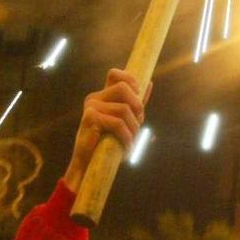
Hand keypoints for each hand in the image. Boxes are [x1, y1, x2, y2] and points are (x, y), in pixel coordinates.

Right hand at [64, 69, 146, 192]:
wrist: (89, 166)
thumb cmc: (108, 144)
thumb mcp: (125, 121)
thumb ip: (135, 103)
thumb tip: (150, 83)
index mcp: (102, 96)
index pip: (115, 74)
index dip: (130, 80)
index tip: (138, 95)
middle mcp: (94, 98)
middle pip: (124, 88)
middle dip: (137, 107)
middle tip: (138, 124)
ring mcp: (91, 107)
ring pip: (124, 109)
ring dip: (133, 128)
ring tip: (130, 140)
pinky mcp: (90, 118)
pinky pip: (118, 123)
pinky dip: (126, 137)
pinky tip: (126, 147)